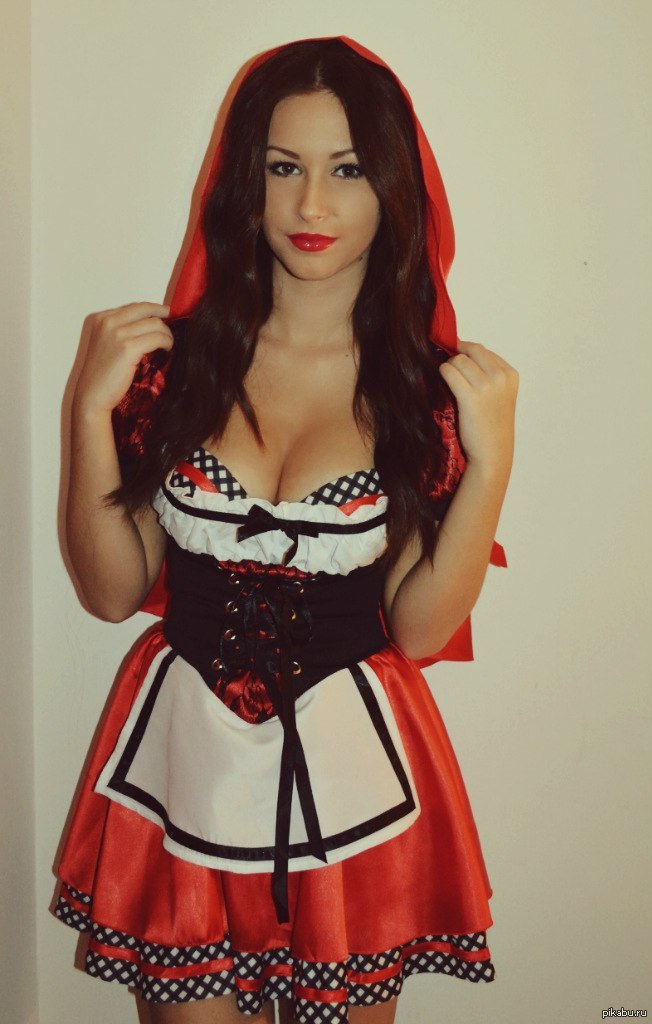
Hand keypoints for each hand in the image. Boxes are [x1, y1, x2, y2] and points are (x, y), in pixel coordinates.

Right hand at [74, 301, 172, 416]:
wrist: (92, 395)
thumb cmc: (100, 375)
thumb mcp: (105, 343)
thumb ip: (120, 330)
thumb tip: (149, 324)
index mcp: (101, 319)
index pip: (134, 307)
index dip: (153, 308)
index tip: (164, 312)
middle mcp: (108, 322)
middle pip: (145, 311)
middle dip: (162, 317)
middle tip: (171, 325)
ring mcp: (118, 334)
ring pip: (155, 324)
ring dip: (166, 334)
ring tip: (168, 343)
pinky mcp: (129, 348)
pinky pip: (157, 338)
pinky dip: (167, 343)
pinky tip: (167, 349)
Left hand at [438, 339, 518, 473]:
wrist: (492, 453)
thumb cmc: (492, 426)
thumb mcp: (500, 395)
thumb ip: (488, 375)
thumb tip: (461, 355)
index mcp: (511, 375)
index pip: (483, 350)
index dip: (466, 352)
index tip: (457, 360)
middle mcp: (501, 378)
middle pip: (471, 351)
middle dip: (456, 355)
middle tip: (449, 367)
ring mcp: (487, 387)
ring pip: (458, 360)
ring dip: (448, 366)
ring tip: (447, 379)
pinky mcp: (470, 398)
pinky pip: (449, 372)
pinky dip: (442, 372)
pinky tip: (442, 380)